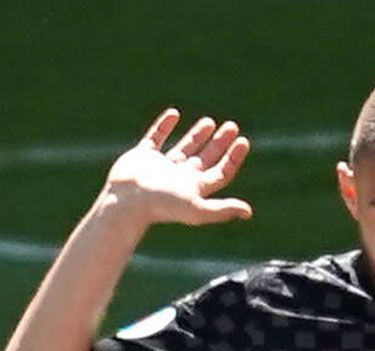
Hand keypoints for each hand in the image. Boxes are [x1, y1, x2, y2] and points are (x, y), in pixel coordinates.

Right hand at [98, 109, 252, 228]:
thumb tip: (248, 212)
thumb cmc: (162, 206)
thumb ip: (222, 209)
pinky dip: (163, 126)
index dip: (233, 158)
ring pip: (183, 149)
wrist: (126, 202)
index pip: (219, 173)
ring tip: (210, 121)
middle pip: (205, 159)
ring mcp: (160, 167)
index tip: (243, 141)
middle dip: (219, 144)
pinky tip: (173, 114)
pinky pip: (154, 138)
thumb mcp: (197, 208)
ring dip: (197, 136)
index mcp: (193, 188)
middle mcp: (179, 178)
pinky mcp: (141, 157)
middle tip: (232, 126)